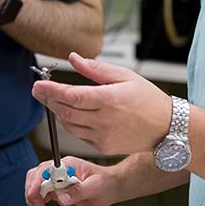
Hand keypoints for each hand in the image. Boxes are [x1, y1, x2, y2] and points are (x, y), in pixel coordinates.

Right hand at [25, 156, 120, 205]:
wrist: (110, 187)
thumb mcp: (95, 186)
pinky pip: (41, 191)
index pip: (46, 169)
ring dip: (32, 195)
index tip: (38, 196)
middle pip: (36, 174)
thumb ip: (79, 191)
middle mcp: (60, 170)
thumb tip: (62, 198)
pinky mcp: (57, 188)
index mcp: (68, 164)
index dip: (39, 182)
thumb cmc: (106, 183)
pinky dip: (37, 199)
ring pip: (35, 182)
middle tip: (37, 205)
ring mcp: (57, 179)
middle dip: (32, 189)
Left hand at [32, 53, 171, 154]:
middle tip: (39, 90)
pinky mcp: (102, 147)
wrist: (166, 128)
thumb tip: (73, 58)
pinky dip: (71, 123)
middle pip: (66, 111)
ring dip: (58, 112)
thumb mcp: (125, 76)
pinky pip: (79, 135)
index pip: (72, 95)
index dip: (51, 90)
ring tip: (54, 100)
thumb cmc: (148, 100)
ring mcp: (102, 136)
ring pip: (69, 125)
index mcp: (109, 100)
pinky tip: (72, 113)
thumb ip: (96, 69)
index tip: (38, 84)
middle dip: (49, 100)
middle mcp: (104, 120)